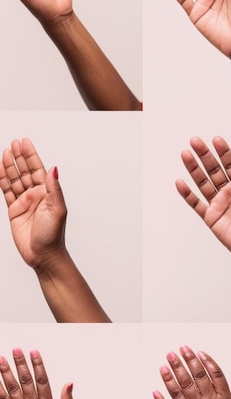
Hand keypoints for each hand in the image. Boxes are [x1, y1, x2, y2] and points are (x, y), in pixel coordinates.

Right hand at [0, 138, 66, 269]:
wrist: (43, 255)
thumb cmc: (53, 235)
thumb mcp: (57, 210)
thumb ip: (53, 189)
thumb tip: (53, 169)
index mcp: (47, 193)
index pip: (38, 169)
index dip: (31, 156)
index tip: (25, 143)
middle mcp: (36, 195)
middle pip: (25, 171)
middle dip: (19, 157)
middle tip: (14, 143)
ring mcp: (24, 202)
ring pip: (15, 179)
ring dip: (10, 166)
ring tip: (5, 152)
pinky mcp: (14, 210)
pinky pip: (6, 191)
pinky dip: (2, 180)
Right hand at [176, 136, 230, 268]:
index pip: (230, 164)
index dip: (224, 152)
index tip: (217, 140)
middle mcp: (228, 192)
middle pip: (213, 170)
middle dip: (205, 155)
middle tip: (196, 141)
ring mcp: (218, 204)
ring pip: (203, 183)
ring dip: (194, 169)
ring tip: (186, 154)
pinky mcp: (211, 217)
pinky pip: (196, 204)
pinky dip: (187, 194)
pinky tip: (180, 182)